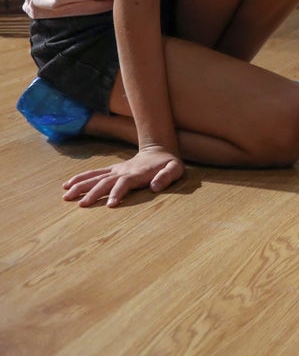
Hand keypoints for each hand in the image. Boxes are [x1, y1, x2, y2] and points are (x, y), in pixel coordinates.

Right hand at [62, 146, 184, 207]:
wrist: (160, 150)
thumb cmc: (168, 163)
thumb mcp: (175, 169)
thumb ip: (167, 176)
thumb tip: (155, 187)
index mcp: (137, 174)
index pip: (124, 183)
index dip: (117, 193)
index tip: (110, 205)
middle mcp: (123, 172)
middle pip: (105, 181)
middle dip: (93, 193)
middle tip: (81, 205)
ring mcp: (115, 170)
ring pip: (95, 177)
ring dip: (81, 186)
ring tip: (66, 196)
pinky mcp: (112, 170)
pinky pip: (94, 173)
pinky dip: (80, 178)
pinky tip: (67, 185)